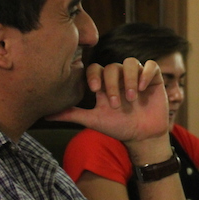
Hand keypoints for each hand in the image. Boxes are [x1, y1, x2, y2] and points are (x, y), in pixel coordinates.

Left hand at [48, 58, 168, 144]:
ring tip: (130, 97)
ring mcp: (137, 77)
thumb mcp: (93, 120)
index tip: (94, 90)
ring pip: (131, 62)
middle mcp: (120, 77)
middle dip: (112, 85)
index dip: (94, 75)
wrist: (142, 137)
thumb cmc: (118, 128)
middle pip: (112, 66)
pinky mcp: (153, 79)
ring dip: (129, 78)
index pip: (96, 68)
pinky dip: (146, 73)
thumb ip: (72, 114)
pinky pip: (151, 66)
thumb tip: (45, 115)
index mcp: (105, 84)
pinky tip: (142, 88)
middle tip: (114, 104)